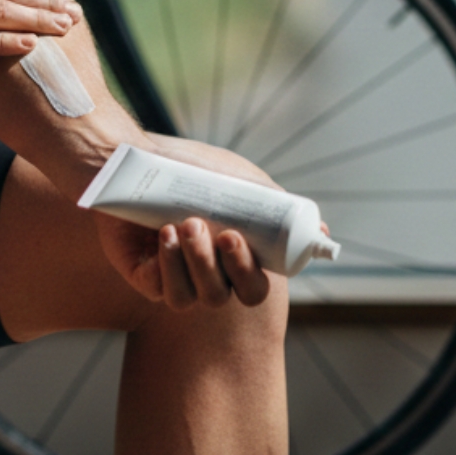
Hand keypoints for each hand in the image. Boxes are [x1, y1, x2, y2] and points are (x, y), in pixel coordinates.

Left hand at [93, 137, 327, 307]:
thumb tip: (326, 234)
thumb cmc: (184, 164)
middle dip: (230, 268)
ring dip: (199, 262)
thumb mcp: (239, 180)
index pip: (256, 285)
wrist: (129, 156)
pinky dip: (169, 265)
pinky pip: (164, 292)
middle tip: (221, 233)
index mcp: (232, 255)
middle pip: (232, 296)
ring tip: (187, 223)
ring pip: (199, 298)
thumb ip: (278, 206)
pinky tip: (164, 234)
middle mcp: (207, 271)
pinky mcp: (145, 277)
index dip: (254, 273)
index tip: (240, 238)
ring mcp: (176, 276)